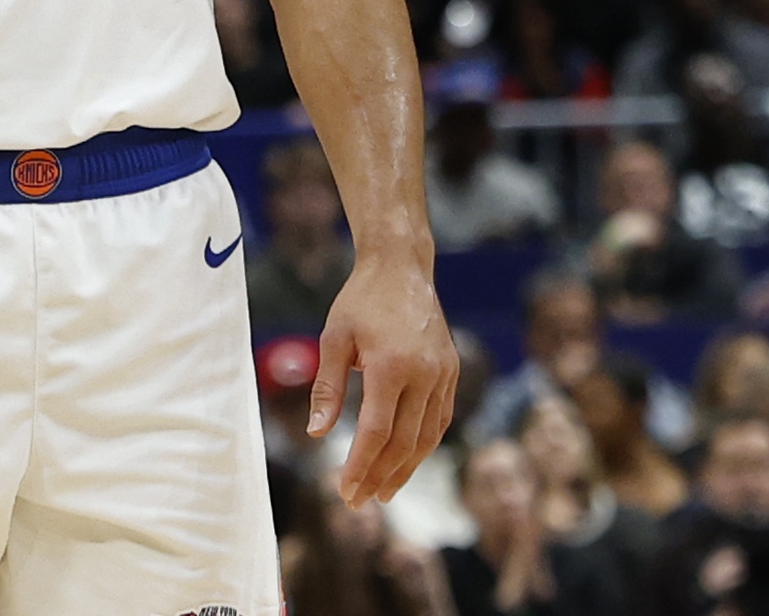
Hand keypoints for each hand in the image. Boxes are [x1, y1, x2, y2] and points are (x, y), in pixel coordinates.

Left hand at [308, 250, 457, 508]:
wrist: (402, 267)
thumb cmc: (361, 301)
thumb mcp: (334, 338)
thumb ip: (327, 389)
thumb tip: (316, 434)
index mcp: (392, 366)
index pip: (376, 432)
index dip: (360, 466)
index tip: (345, 491)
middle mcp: (424, 374)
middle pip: (404, 442)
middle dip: (380, 476)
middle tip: (359, 501)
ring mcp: (444, 373)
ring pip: (427, 436)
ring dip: (406, 469)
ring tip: (384, 492)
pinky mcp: (452, 371)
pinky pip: (440, 418)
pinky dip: (424, 444)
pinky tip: (407, 459)